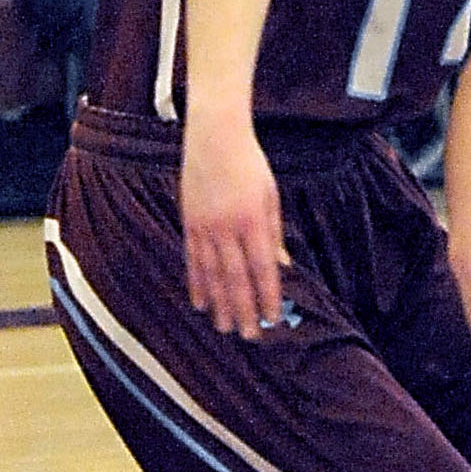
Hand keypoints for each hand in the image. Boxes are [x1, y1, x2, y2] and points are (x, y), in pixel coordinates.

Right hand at [181, 119, 286, 338]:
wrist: (215, 136)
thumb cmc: (249, 164)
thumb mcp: (271, 196)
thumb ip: (274, 234)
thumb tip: (281, 267)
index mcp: (252, 220)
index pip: (262, 268)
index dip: (267, 296)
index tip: (272, 318)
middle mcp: (226, 227)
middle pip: (235, 278)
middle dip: (243, 309)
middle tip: (249, 335)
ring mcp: (204, 226)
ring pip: (212, 274)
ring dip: (220, 304)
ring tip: (225, 327)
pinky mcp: (189, 223)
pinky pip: (193, 260)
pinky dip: (197, 284)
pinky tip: (201, 303)